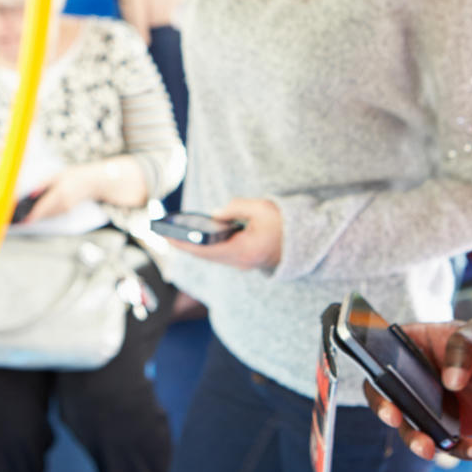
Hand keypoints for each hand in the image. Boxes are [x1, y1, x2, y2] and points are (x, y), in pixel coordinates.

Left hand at [21, 163, 103, 222]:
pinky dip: (47, 213)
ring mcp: (67, 208)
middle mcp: (64, 203)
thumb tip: (31, 193)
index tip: (24, 220)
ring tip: (31, 213)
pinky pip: (54, 214)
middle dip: (34, 215)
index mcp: (60, 193)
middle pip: (44, 213)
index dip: (32, 215)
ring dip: (40, 214)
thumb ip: (43, 184)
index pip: (43, 207)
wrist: (93, 182)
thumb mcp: (57, 175)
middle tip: (23, 217)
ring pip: (49, 215)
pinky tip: (43, 209)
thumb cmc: (76, 176)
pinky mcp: (68, 210)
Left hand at [164, 198, 281, 270]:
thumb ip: (234, 208)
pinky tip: (195, 238)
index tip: (166, 235)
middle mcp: (240, 262)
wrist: (308, 243)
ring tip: (174, 234)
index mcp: (243, 251)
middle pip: (205, 256)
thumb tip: (214, 214)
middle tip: (163, 233)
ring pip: (211, 257)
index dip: (183, 242)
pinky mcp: (244, 260)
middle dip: (183, 244)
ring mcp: (242, 264)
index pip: (205, 249)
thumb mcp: (261, 208)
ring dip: (193, 246)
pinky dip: (205, 247)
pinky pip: (220, 255)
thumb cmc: (286, 224)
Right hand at [364, 318, 471, 460]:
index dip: (376, 371)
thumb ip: (464, 347)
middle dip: (387, 411)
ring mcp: (424, 407)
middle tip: (396, 419)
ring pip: (410, 427)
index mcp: (412, 347)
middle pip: (387, 396)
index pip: (382, 356)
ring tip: (431, 448)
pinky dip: (458, 450)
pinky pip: (444, 444)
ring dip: (416, 440)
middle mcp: (411, 379)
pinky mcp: (442, 430)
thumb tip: (450, 380)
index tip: (382, 384)